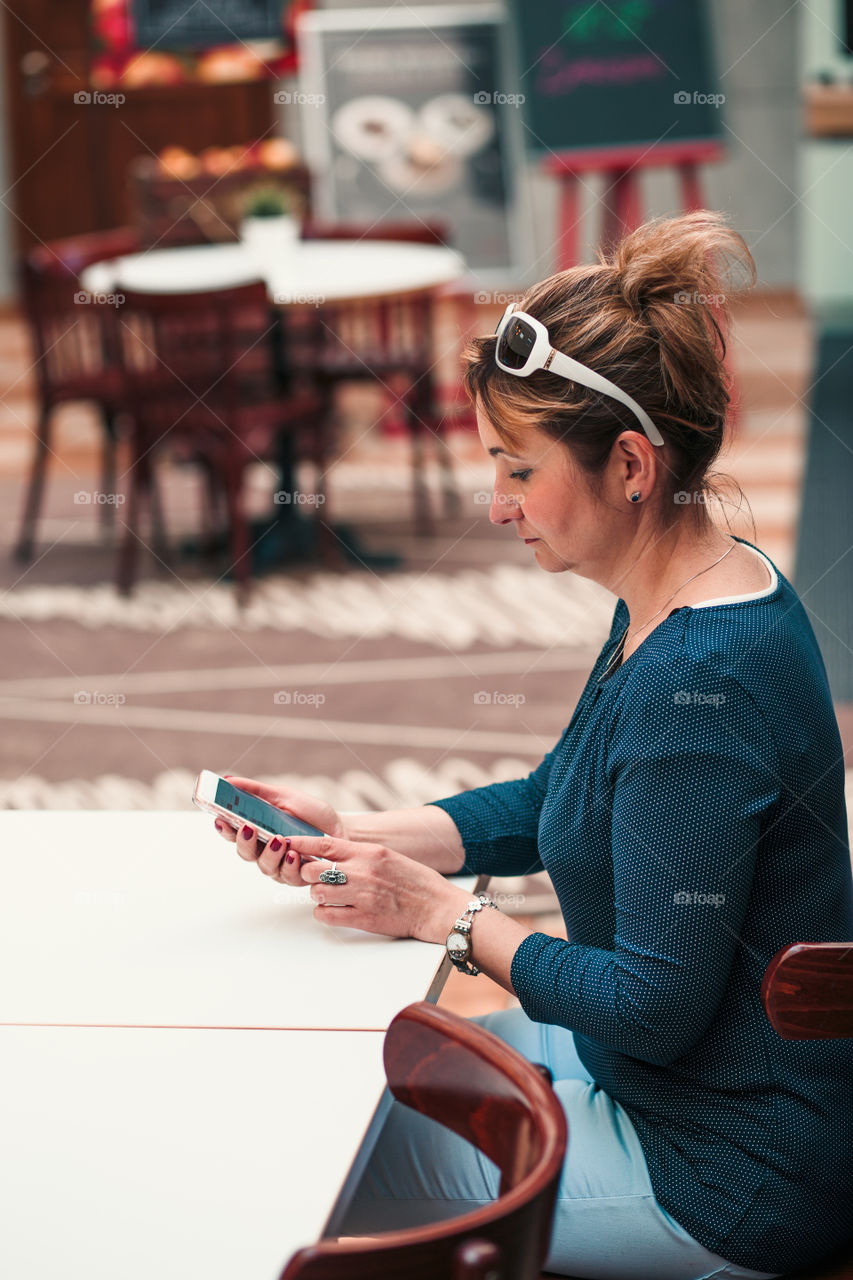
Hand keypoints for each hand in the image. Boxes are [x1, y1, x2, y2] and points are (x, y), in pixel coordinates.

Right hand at [213, 776, 346, 887]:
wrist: (341, 829)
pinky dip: (290, 865)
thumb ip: (256, 791)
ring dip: (270, 853)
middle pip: (245, 853)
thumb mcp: (284, 796)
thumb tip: (228, 779)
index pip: (234, 833)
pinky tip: (295, 854)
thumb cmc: (312, 813)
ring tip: (278, 839)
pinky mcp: (298, 877)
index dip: (224, 828)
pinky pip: (289, 876)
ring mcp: (280, 866)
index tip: (220, 818)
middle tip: (248, 828)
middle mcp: (265, 852)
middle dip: (244, 842)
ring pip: (265, 867)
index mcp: (258, 831)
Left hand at [289, 833, 470, 941]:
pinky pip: (327, 915)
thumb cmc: (414, 881)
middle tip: (316, 877)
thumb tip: (332, 852)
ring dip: (318, 894)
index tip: (287, 843)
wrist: (436, 907)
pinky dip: (325, 913)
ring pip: (317, 893)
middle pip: (314, 869)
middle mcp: (363, 872)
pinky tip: (335, 910)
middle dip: (309, 874)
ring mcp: (362, 896)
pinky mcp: (363, 919)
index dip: (302, 844)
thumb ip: (360, 854)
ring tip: (330, 895)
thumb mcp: (387, 856)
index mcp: (369, 852)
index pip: (325, 844)